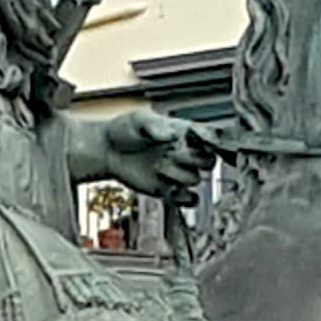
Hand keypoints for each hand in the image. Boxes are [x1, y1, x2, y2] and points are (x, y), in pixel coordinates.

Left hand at [97, 105, 217, 198]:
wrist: (107, 151)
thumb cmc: (124, 130)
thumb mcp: (138, 120)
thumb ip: (154, 125)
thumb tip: (170, 133)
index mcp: (184, 133)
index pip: (211, 138)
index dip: (213, 141)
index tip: (203, 142)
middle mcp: (185, 153)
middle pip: (209, 161)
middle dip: (194, 159)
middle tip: (172, 153)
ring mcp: (177, 172)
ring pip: (195, 179)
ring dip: (178, 175)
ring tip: (158, 166)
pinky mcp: (168, 190)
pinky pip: (188, 200)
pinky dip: (184, 198)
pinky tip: (170, 189)